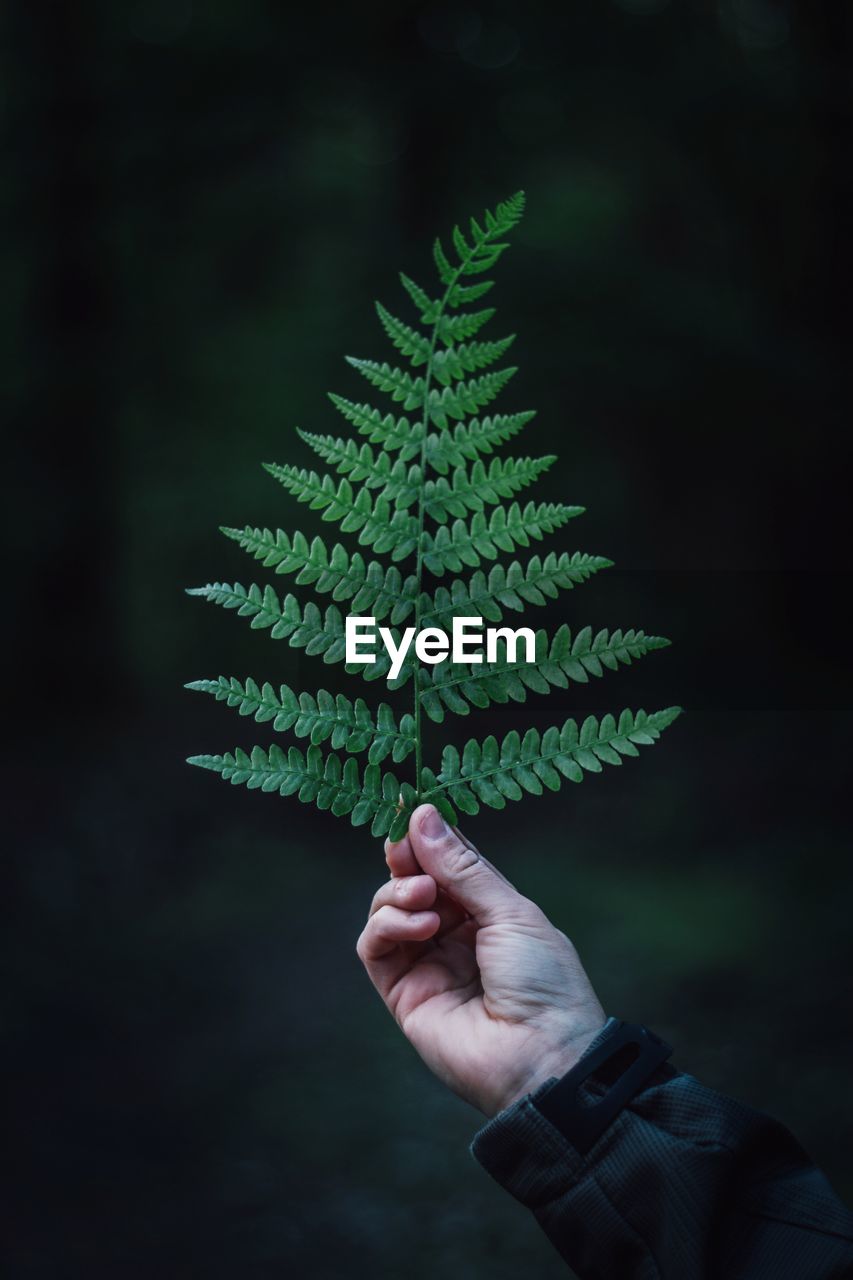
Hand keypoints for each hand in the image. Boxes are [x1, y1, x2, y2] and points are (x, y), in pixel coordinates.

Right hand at [356, 803, 606, 1116]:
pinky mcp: (403, 993)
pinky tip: (419, 925)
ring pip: (387, 911)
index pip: (449, 864)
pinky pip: (375, 947)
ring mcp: (428, 964)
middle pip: (413, 882)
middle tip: (403, 849)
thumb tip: (422, 814)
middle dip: (406, 860)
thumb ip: (462, 866)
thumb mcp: (511, 911)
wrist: (544, 1058)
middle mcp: (456, 935)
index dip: (430, 838)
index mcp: (492, 913)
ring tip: (425, 898)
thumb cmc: (545, 983)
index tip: (410, 810)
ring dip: (398, 893)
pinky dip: (386, 926)